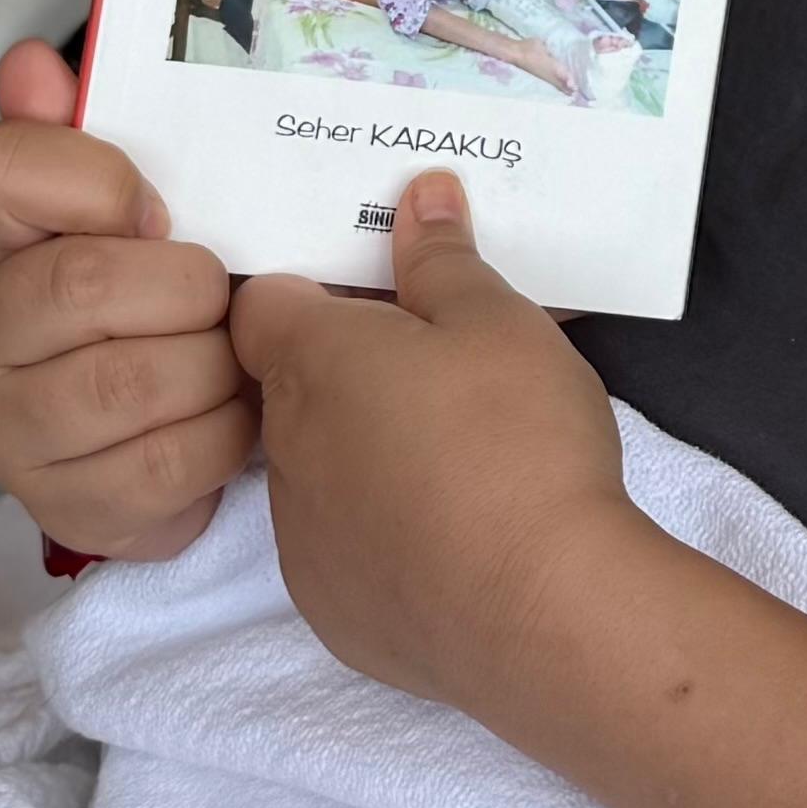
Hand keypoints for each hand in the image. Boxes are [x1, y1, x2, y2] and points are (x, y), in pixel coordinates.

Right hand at [0, 40, 255, 558]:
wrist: (146, 436)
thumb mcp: (124, 202)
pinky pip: (170, 464)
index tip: (157, 209)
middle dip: (187, 287)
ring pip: (134, 379)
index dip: (102, 182)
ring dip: (215, 364)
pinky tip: (230, 415)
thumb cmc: (145, 294)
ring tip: (230, 355)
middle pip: (84, 283)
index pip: (3, 168)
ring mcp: (7, 428)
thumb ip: (78, 126)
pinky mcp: (64, 505)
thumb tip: (31, 64)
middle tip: (222, 292)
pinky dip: (227, 436)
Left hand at [227, 170, 647, 707]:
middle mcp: (283, 450)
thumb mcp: (498, 321)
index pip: (262, 302)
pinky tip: (453, 536)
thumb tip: (416, 195)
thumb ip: (444, 258)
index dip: (315, 289)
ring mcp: (301, 542)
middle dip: (350, 373)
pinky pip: (345, 553)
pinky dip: (385, 536)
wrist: (544, 610)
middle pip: (291, 389)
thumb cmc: (515, 439)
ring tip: (458, 459)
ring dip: (364, 456)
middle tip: (437, 369)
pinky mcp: (333, 613)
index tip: (378, 293)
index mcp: (311, 363)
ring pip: (317, 473)